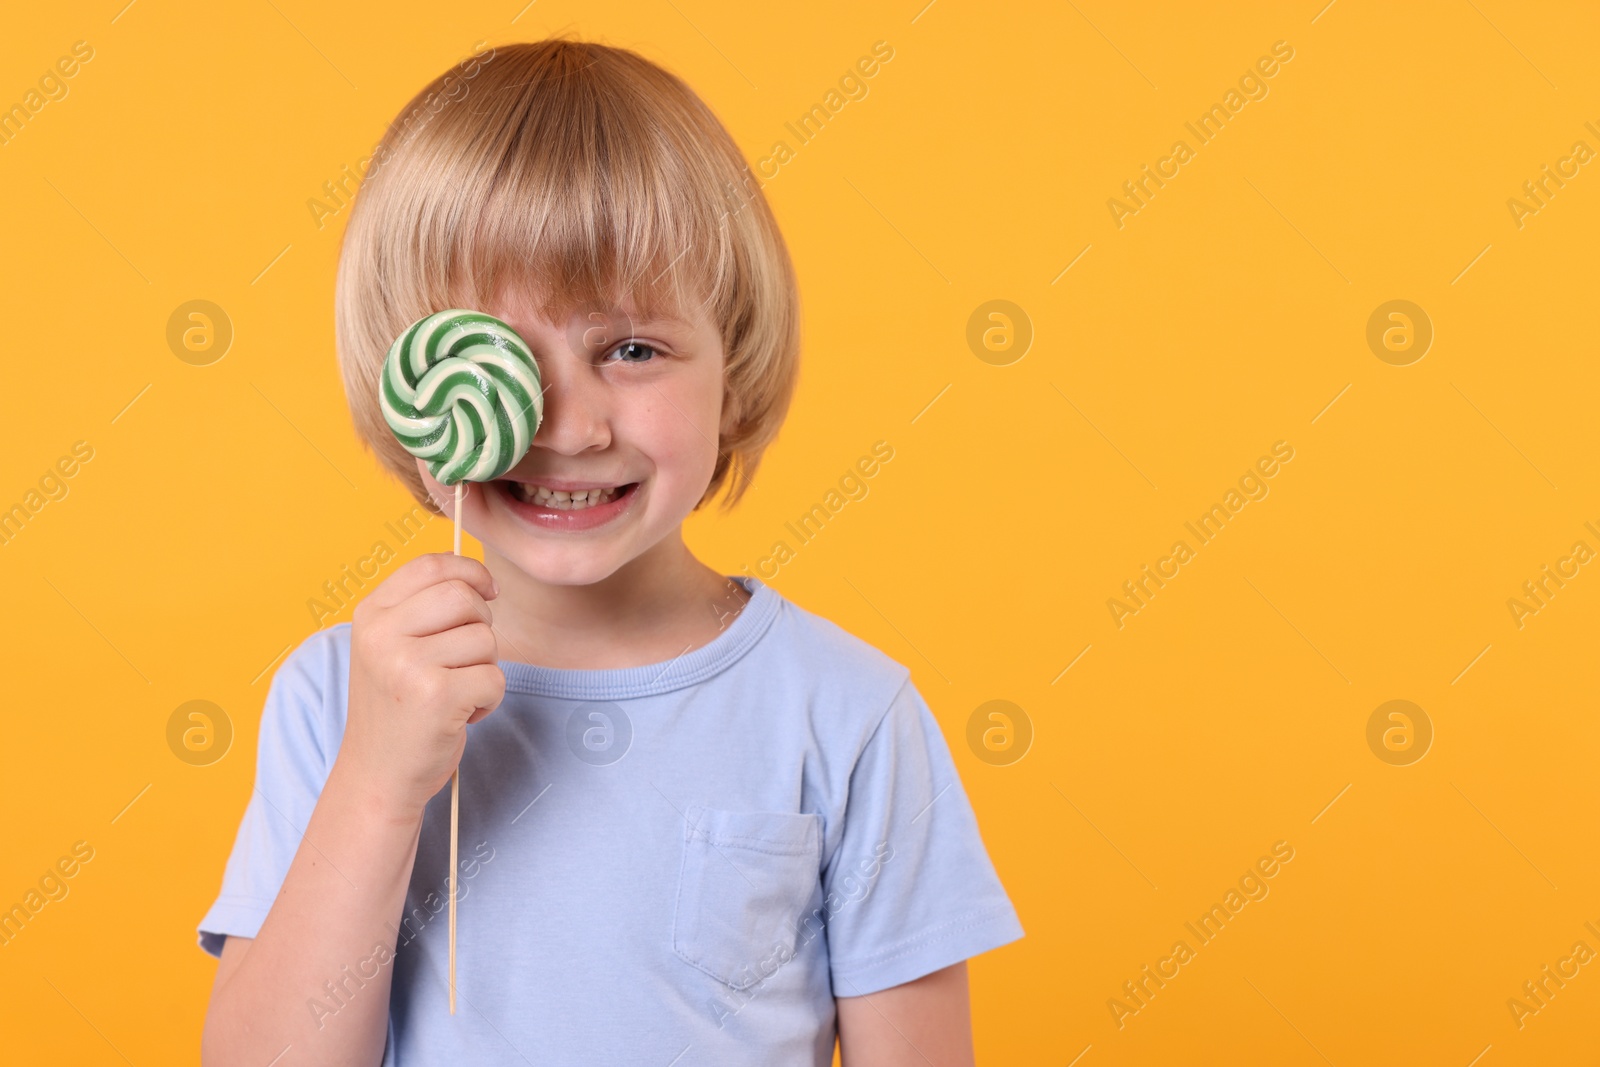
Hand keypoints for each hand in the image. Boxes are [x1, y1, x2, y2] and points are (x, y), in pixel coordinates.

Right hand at [340, 553, 504, 816]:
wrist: (378, 776)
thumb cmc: (398, 709)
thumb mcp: (392, 647)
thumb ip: (423, 608)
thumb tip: (480, 577)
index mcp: (370, 615)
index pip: (430, 564)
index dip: (470, 570)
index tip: (488, 590)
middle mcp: (381, 634)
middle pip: (464, 595)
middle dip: (482, 623)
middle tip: (467, 657)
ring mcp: (406, 665)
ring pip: (485, 639)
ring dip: (484, 667)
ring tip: (456, 692)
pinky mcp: (436, 696)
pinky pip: (494, 677)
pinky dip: (489, 699)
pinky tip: (460, 715)